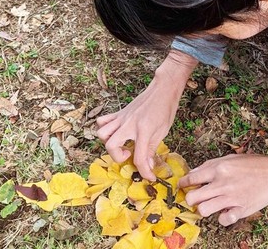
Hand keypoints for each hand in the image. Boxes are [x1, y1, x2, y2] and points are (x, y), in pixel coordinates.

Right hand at [96, 50, 196, 179]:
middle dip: (118, 156)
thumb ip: (151, 149)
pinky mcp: (119, 113)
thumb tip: (146, 166)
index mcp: (144, 131)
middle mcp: (129, 124)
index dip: (144, 172)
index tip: (149, 177)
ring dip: (109, 142)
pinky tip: (116, 132)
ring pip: (102, 133)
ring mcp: (122, 118)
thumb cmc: (165, 109)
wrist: (163, 90)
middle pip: (111, 145)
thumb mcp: (162, 132)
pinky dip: (105, 128)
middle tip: (129, 154)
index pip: (139, 158)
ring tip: (122, 143)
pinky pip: (103, 121)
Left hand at [179, 148, 267, 225]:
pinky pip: (223, 220)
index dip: (183, 183)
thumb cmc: (255, 163)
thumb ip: (211, 165)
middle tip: (196, 198)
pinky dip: (223, 218)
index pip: (191, 178)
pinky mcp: (241, 209)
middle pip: (193, 197)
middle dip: (191, 198)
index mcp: (219, 169)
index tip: (182, 186)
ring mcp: (231, 198)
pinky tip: (227, 211)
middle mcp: (222, 184)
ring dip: (205, 208)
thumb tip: (194, 172)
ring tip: (211, 204)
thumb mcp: (231, 158)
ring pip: (203, 210)